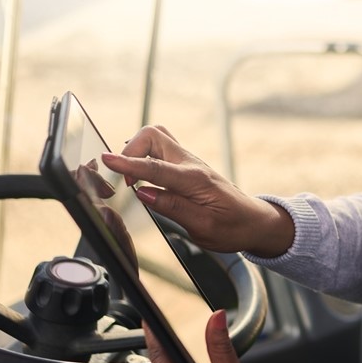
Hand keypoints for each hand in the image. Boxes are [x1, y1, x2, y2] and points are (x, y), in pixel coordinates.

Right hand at [100, 126, 292, 257]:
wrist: (254, 221)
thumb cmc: (233, 227)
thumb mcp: (203, 227)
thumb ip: (172, 207)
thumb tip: (142, 193)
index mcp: (195, 180)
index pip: (155, 167)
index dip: (128, 163)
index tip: (107, 160)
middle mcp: (191, 165)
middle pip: (153, 135)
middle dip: (131, 151)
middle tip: (129, 181)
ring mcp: (189, 162)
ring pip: (156, 138)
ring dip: (137, 152)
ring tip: (135, 179)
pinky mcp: (186, 166)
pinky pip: (160, 150)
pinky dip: (145, 157)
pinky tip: (144, 177)